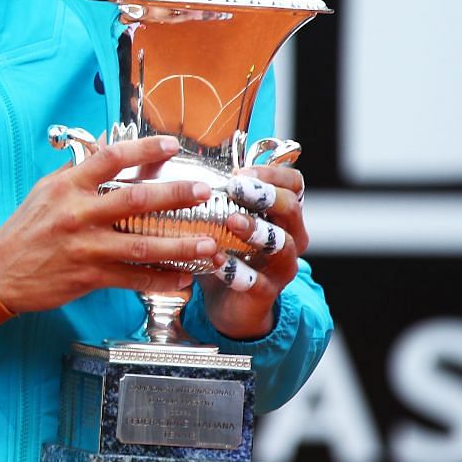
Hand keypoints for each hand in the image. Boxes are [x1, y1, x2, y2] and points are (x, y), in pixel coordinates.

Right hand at [0, 135, 221, 315]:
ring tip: (209, 244)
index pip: (110, 159)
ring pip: (141, 245)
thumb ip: (79, 168)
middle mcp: (78, 214)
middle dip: (175, 194)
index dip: (143, 149)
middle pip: (135, 200)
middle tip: (203, 191)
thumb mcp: (47, 190)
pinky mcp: (89, 276)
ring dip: (179, 245)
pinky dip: (161, 280)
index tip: (171, 143)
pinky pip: (132, 278)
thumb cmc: (26, 228)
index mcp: (69, 187)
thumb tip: (106, 141)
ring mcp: (85, 247)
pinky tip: (183, 278)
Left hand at [200, 165, 309, 338]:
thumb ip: (207, 193)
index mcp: (282, 214)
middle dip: (265, 195)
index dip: (273, 173)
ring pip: (280, 244)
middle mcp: (290, 237)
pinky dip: (234, 269)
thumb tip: (167, 156)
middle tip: (236, 187)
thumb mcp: (218, 219)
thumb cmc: (224, 252)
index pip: (294, 184)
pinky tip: (214, 259)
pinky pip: (255, 281)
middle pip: (292, 209)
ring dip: (255, 229)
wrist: (228, 304)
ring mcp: (280, 266)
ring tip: (232, 221)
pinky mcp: (265, 292)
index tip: (241, 171)